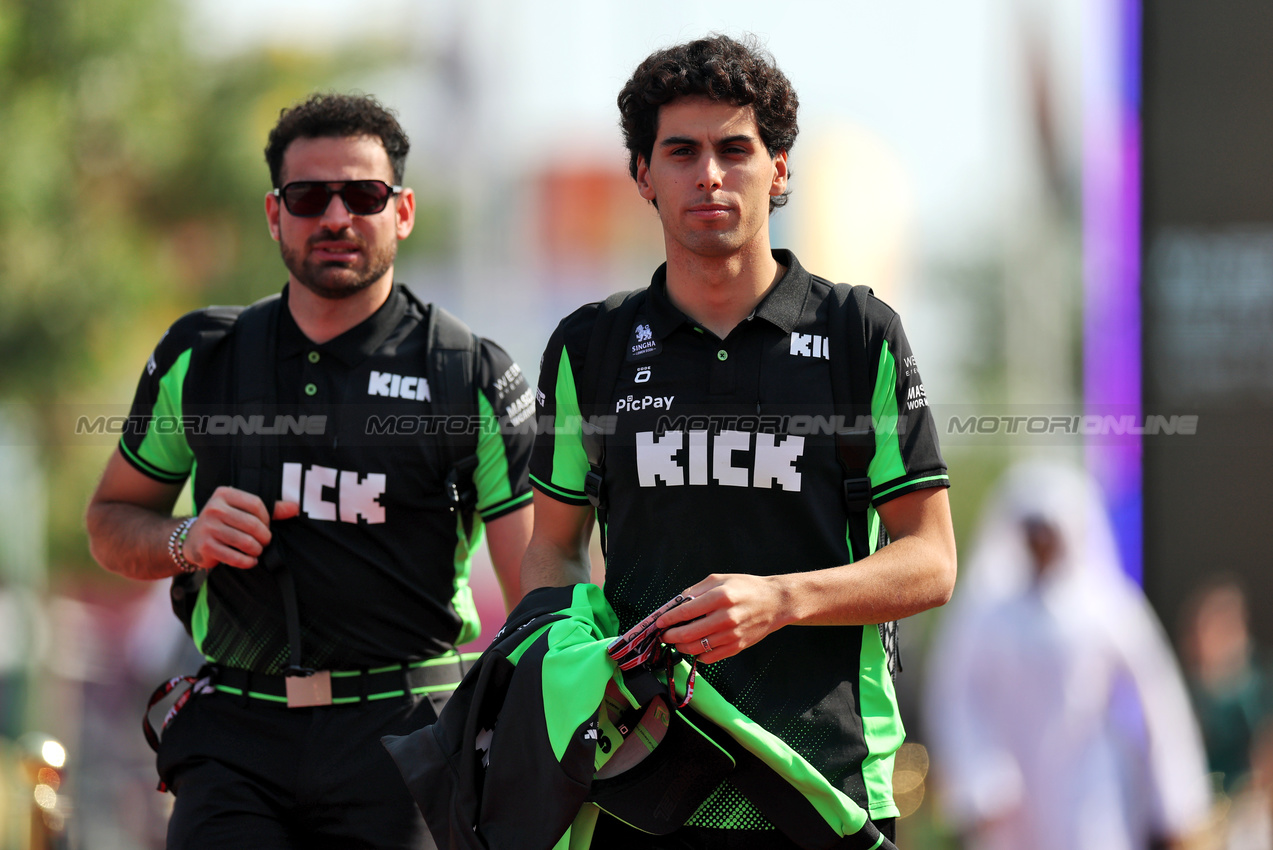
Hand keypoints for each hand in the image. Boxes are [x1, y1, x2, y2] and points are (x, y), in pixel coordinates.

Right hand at [182, 486, 298, 569]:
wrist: (192, 540)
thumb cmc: (225, 523)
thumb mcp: (242, 510)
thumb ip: (270, 509)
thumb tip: (295, 508)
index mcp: (224, 494)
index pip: (256, 504)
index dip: (267, 518)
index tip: (266, 526)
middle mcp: (214, 508)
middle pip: (252, 524)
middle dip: (264, 536)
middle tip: (264, 542)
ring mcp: (208, 528)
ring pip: (246, 542)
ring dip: (257, 550)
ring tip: (257, 550)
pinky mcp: (206, 546)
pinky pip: (235, 557)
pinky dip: (247, 562)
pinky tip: (250, 561)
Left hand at [655, 573, 789, 662]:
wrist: (775, 603)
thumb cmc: (746, 588)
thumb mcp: (720, 579)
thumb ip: (696, 590)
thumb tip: (676, 603)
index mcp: (720, 597)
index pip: (686, 612)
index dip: (668, 619)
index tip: (659, 622)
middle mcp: (726, 617)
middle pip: (688, 634)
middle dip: (671, 636)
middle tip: (664, 635)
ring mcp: (732, 635)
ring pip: (696, 648)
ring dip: (681, 647)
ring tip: (677, 642)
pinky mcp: (737, 647)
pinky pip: (710, 657)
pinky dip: (698, 654)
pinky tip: (695, 647)